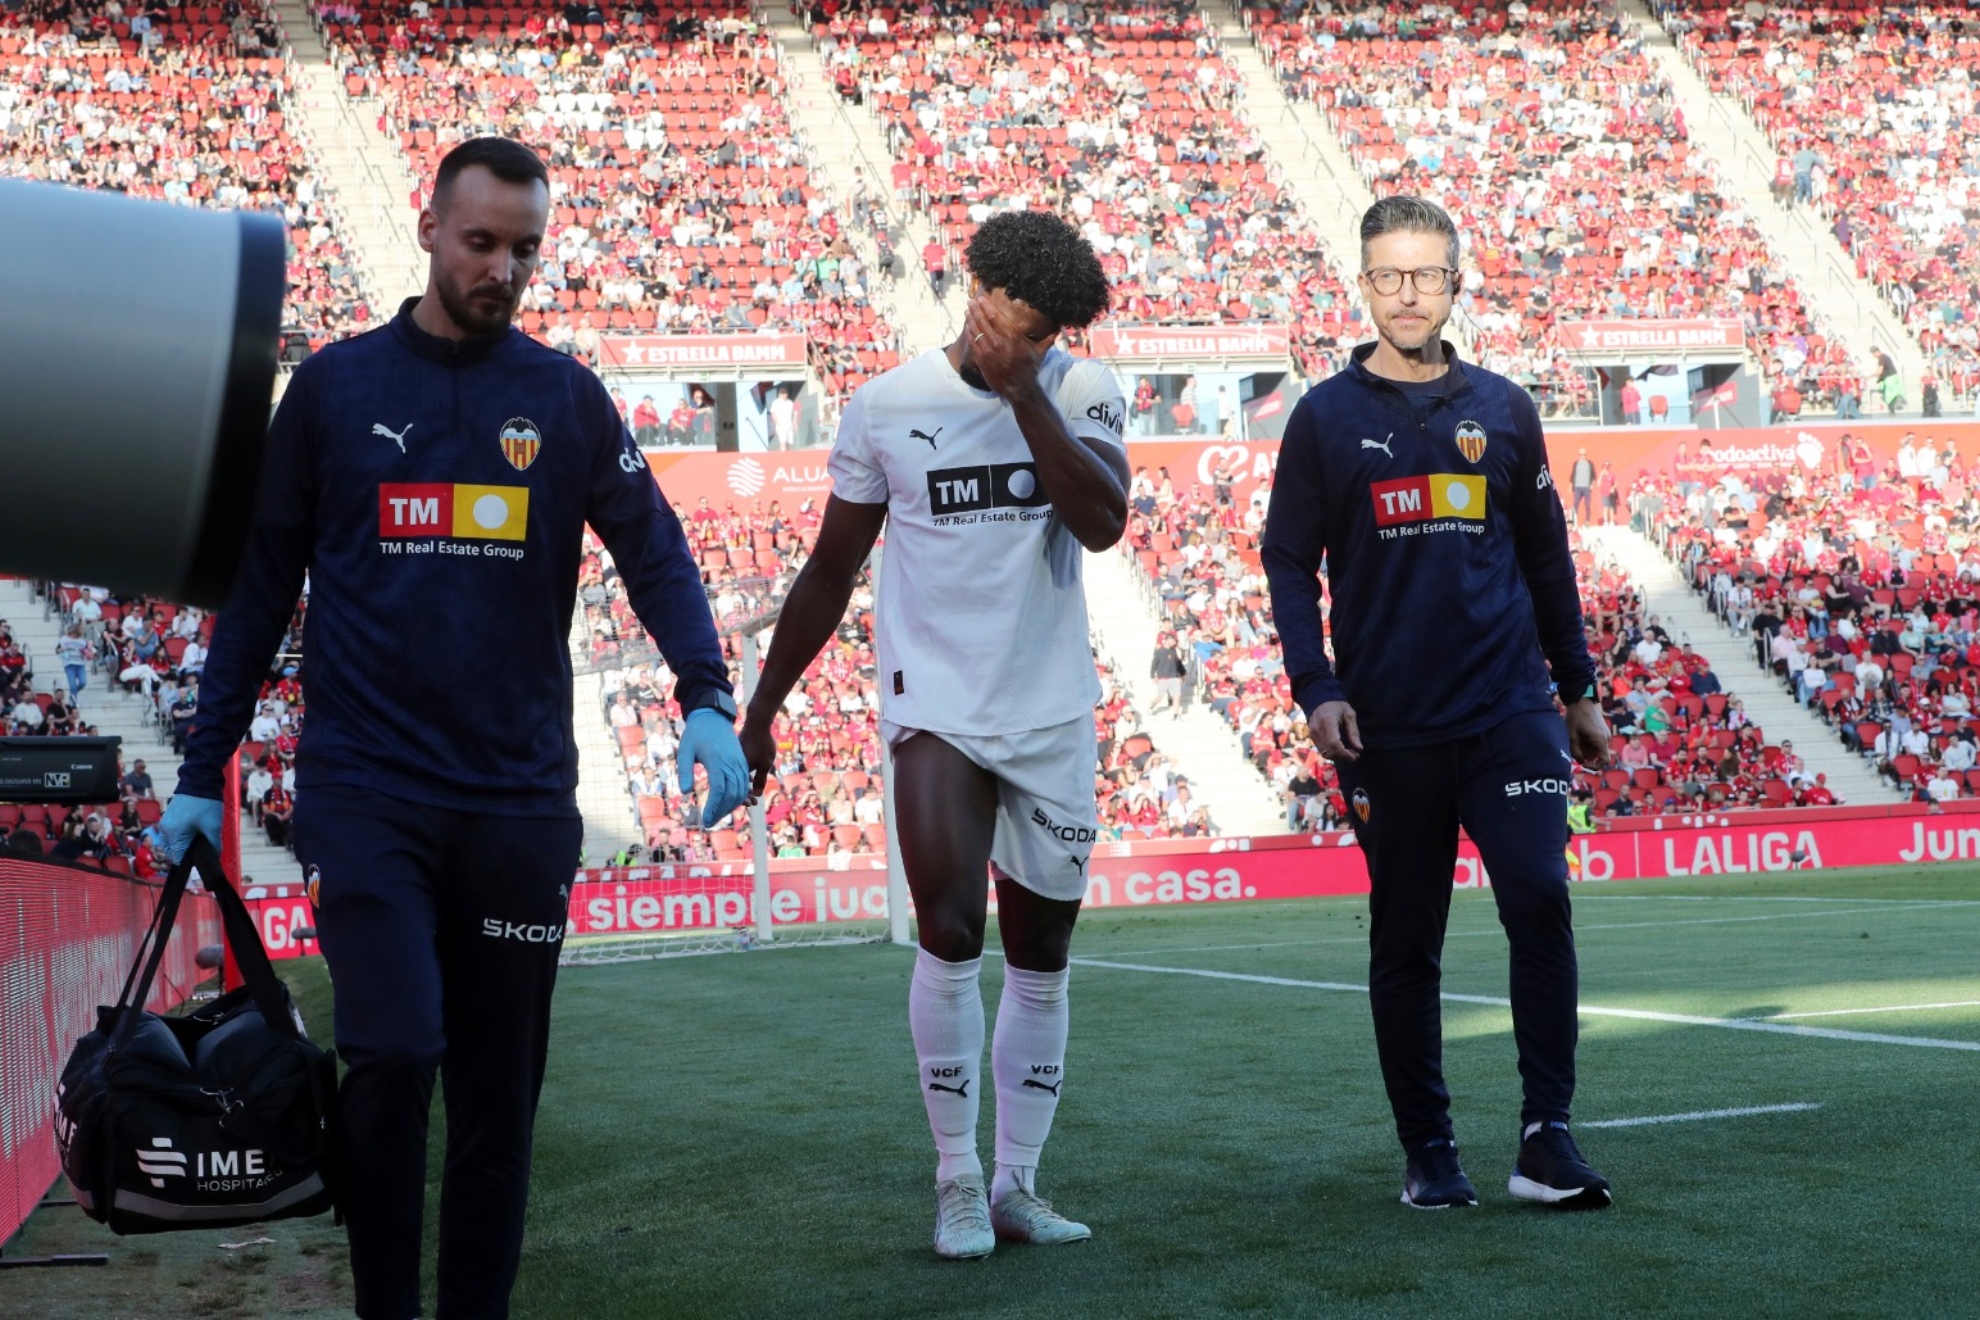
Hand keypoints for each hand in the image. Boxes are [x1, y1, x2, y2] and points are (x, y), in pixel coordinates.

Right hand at [158, 793, 222, 863]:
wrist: (200, 781)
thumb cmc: (206, 804)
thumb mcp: (213, 827)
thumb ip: (214, 846)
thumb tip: (214, 858)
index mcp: (174, 834)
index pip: (176, 858)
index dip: (188, 861)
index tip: (199, 859)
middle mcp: (165, 830)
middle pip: (172, 852)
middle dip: (184, 853)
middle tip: (200, 849)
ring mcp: (164, 823)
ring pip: (169, 843)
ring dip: (180, 845)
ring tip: (196, 840)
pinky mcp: (167, 817)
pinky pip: (169, 834)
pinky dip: (178, 837)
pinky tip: (191, 832)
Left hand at [678, 707, 748, 829]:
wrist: (713, 717)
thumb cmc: (695, 734)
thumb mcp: (685, 751)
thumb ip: (685, 771)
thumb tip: (685, 792)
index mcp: (717, 762)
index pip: (719, 791)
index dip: (714, 808)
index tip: (706, 821)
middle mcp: (732, 764)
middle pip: (733, 795)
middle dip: (722, 812)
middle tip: (710, 822)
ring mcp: (739, 763)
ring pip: (740, 791)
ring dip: (731, 806)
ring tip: (717, 815)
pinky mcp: (741, 763)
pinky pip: (744, 783)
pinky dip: (738, 796)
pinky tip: (729, 804)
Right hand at [740, 709, 776, 801]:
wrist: (757, 723)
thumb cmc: (763, 743)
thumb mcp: (765, 764)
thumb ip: (761, 780)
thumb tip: (757, 795)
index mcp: (736, 769)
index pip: (736, 790)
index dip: (744, 799)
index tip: (751, 804)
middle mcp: (731, 765)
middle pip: (734, 785)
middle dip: (742, 795)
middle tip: (751, 802)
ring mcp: (732, 759)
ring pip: (735, 777)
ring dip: (742, 787)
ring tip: (751, 794)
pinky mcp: (734, 754)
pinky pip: (736, 769)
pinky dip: (742, 776)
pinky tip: (749, 780)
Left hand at [963, 288, 1047, 400]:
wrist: (1019, 388)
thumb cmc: (1029, 368)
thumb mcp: (1040, 351)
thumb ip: (1048, 338)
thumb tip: (1060, 327)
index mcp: (1012, 336)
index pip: (995, 317)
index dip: (986, 306)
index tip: (981, 299)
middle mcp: (998, 342)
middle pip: (982, 321)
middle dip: (975, 310)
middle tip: (971, 302)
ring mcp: (988, 351)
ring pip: (975, 331)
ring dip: (970, 319)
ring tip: (967, 311)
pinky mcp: (981, 360)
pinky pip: (973, 343)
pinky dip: (969, 333)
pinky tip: (967, 327)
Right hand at [1311, 700, 1362, 762]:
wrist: (1319, 700)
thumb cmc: (1337, 706)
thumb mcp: (1349, 714)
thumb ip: (1353, 732)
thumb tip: (1359, 748)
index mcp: (1328, 722)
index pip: (1334, 743)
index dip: (1345, 753)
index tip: (1355, 756)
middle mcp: (1317, 730)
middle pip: (1330, 751)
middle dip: (1344, 757)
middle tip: (1356, 754)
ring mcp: (1313, 734)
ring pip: (1325, 753)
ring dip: (1338, 757)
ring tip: (1349, 752)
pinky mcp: (1312, 737)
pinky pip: (1322, 751)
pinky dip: (1333, 753)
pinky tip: (1341, 749)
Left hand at [1566, 698, 1611, 768]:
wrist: (1581, 700)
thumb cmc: (1575, 718)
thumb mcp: (1572, 737)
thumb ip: (1576, 752)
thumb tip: (1581, 762)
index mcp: (1601, 741)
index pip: (1604, 761)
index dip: (1595, 766)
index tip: (1584, 764)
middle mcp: (1606, 738)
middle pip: (1598, 755)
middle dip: (1586, 755)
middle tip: (1574, 748)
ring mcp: (1605, 734)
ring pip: (1596, 748)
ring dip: (1586, 748)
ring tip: (1575, 740)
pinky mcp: (1602, 730)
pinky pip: (1597, 742)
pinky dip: (1588, 743)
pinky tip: (1579, 735)